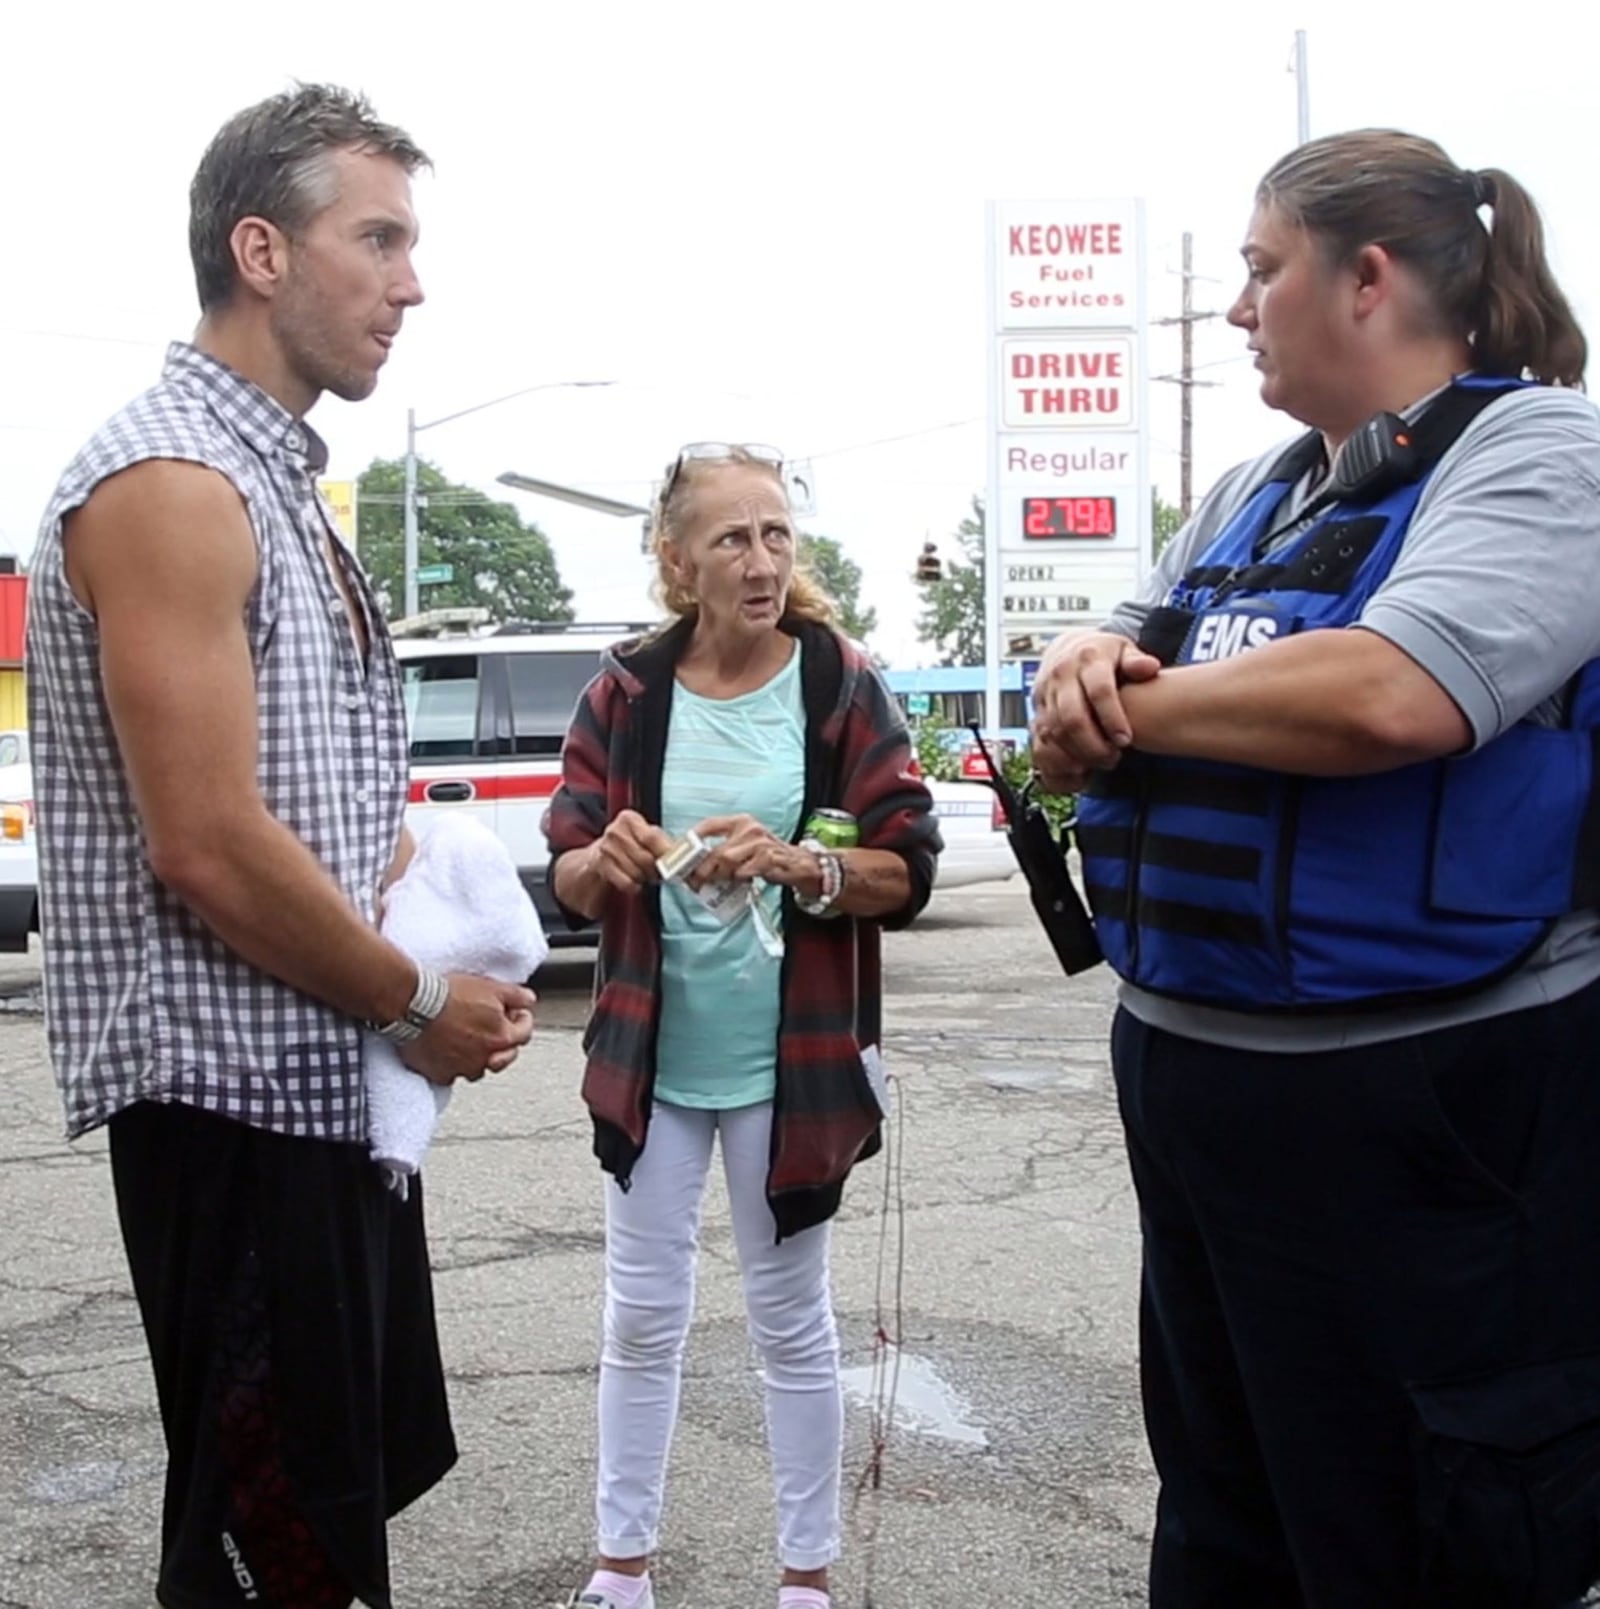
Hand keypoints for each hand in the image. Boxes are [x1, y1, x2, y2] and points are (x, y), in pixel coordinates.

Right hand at [401, 974, 537, 1085]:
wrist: (414, 1005)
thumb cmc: (450, 995)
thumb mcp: (491, 986)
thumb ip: (517, 996)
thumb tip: (529, 1001)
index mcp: (501, 1037)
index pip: (524, 1034)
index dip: (521, 1020)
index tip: (515, 1013)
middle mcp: (485, 1059)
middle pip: (504, 1056)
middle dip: (503, 1042)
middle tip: (493, 1028)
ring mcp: (462, 1069)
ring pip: (478, 1068)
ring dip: (478, 1056)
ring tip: (468, 1038)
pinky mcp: (439, 1074)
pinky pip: (452, 1074)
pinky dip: (452, 1064)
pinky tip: (447, 1048)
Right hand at [591, 809, 675, 894]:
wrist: (601, 855)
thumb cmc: (632, 845)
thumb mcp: (646, 836)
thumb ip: (663, 843)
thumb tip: (685, 856)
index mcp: (629, 818)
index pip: (651, 838)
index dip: (665, 853)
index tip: (676, 864)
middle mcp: (614, 830)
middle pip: (645, 858)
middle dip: (656, 870)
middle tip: (658, 872)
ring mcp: (605, 848)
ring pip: (636, 873)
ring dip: (645, 878)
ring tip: (644, 873)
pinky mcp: (600, 865)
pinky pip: (626, 883)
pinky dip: (634, 886)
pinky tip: (634, 881)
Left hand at [688, 814, 798, 888]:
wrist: (797, 863)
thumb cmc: (766, 855)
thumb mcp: (745, 845)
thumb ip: (725, 849)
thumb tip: (697, 863)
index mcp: (741, 821)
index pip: (711, 824)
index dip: (694, 837)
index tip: (682, 851)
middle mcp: (750, 828)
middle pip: (717, 851)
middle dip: (703, 869)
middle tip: (696, 881)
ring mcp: (760, 843)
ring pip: (728, 862)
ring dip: (720, 876)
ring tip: (719, 882)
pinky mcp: (768, 858)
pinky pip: (744, 872)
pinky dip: (740, 878)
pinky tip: (742, 880)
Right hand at [1030, 629, 1160, 775]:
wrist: (1066, 650)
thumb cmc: (1102, 655)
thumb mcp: (1123, 650)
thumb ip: (1136, 661)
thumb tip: (1150, 667)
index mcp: (1087, 659)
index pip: (1098, 691)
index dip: (1112, 718)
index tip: (1125, 740)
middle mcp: (1061, 676)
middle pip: (1071, 717)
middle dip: (1092, 744)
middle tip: (1113, 758)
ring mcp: (1044, 694)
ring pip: (1054, 732)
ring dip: (1077, 753)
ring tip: (1100, 763)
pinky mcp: (1035, 710)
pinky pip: (1040, 741)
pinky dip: (1057, 758)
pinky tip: (1078, 767)